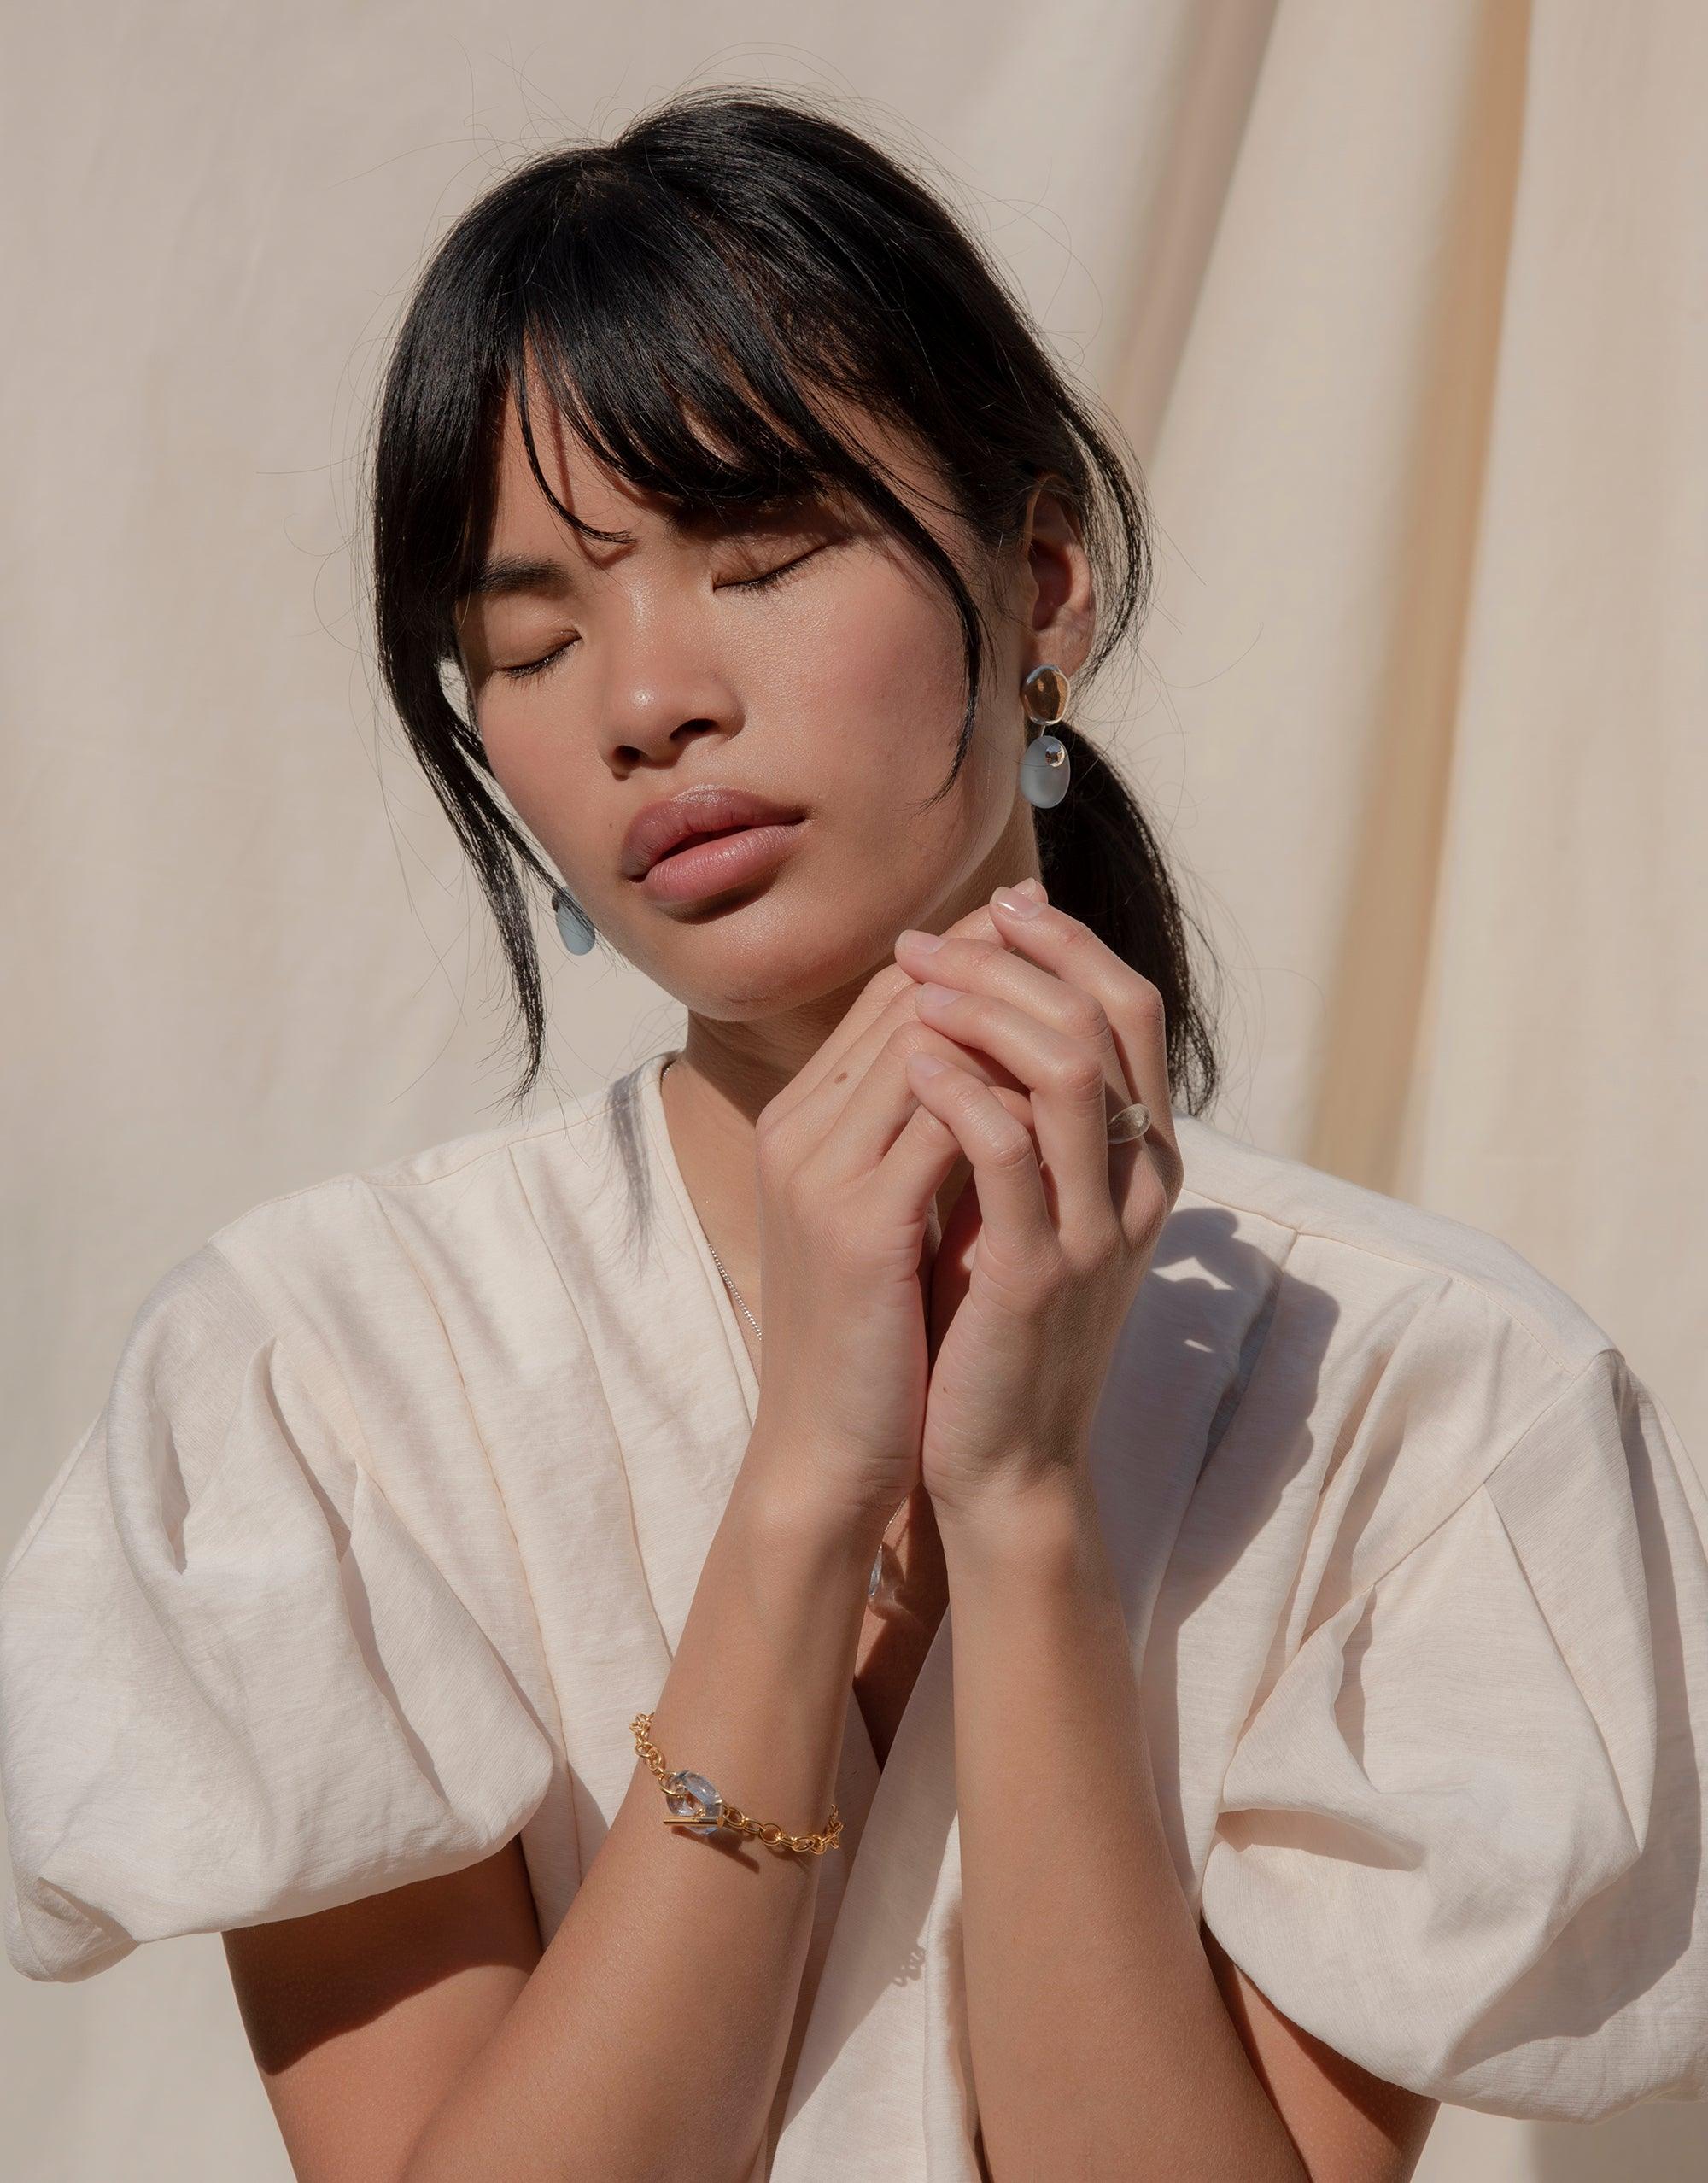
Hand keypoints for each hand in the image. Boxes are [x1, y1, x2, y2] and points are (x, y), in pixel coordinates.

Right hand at [742, 896, 1040, 1549]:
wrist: (826, 1450)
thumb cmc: (871, 1335)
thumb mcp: (891, 1217)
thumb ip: (923, 1139)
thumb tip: (1005, 1072)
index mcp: (801, 1122)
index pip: (889, 998)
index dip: (975, 961)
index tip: (1048, 950)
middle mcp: (799, 1130)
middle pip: (907, 1000)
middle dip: (1001, 972)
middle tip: (1082, 960)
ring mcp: (820, 1173)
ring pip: (925, 1043)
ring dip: (1015, 1025)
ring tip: (1090, 1022)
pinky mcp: (856, 1227)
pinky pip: (947, 1125)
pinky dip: (1014, 1101)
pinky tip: (1075, 1107)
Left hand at [892, 881, 1185, 1524]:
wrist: (999, 1459)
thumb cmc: (992, 1323)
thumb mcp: (1020, 1203)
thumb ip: (1021, 1117)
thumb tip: (982, 1009)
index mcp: (1139, 1158)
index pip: (1126, 1007)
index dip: (1064, 944)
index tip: (991, 907)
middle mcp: (1136, 1182)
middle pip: (1108, 1016)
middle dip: (1018, 957)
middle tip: (929, 937)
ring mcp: (1096, 1227)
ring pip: (1066, 1067)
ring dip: (985, 1007)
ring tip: (914, 982)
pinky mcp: (1039, 1271)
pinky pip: (1007, 1150)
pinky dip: (957, 1088)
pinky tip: (907, 1062)